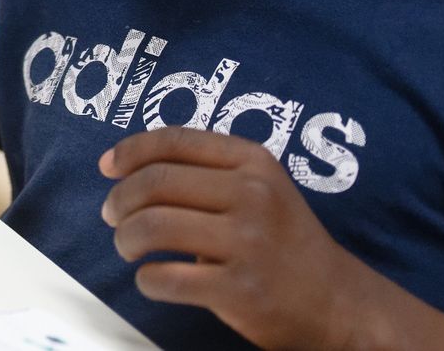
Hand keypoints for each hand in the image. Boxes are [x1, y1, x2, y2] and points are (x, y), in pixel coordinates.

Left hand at [99, 128, 443, 350]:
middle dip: (119, 199)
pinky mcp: (240, 289)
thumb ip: (205, 171)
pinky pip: (166, 279)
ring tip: (127, 246)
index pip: (175, 141)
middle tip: (111, 215)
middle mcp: (252, 195)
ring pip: (153, 227)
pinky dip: (146, 280)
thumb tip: (124, 166)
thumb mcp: (259, 186)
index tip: (107, 166)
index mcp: (254, 162)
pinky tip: (151, 279)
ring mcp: (247, 243)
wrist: (337, 302)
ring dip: (125, 238)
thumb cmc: (282, 240)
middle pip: (155, 183)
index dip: (130, 150)